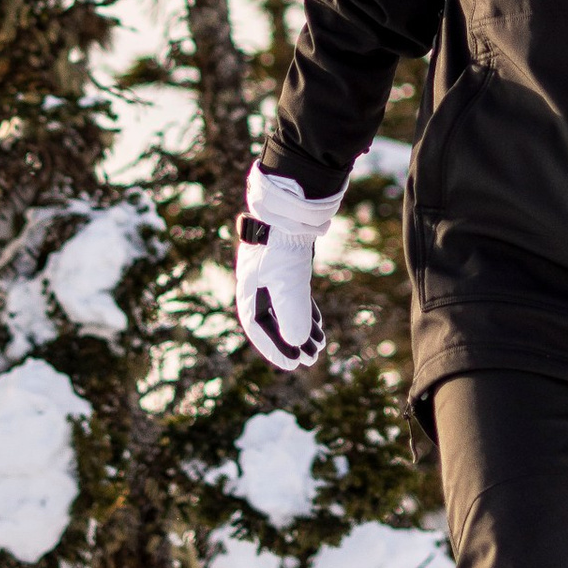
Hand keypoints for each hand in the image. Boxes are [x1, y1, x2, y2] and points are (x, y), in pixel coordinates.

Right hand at [236, 166, 338, 371]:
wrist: (291, 202)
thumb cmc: (283, 243)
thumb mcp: (289, 282)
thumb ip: (292, 314)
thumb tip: (297, 344)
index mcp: (248, 288)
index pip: (257, 327)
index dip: (274, 348)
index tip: (293, 364)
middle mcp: (257, 282)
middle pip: (271, 320)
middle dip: (290, 341)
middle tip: (310, 359)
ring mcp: (272, 272)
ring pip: (284, 307)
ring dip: (300, 327)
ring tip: (319, 346)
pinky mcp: (288, 262)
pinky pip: (293, 294)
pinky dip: (305, 309)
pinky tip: (317, 324)